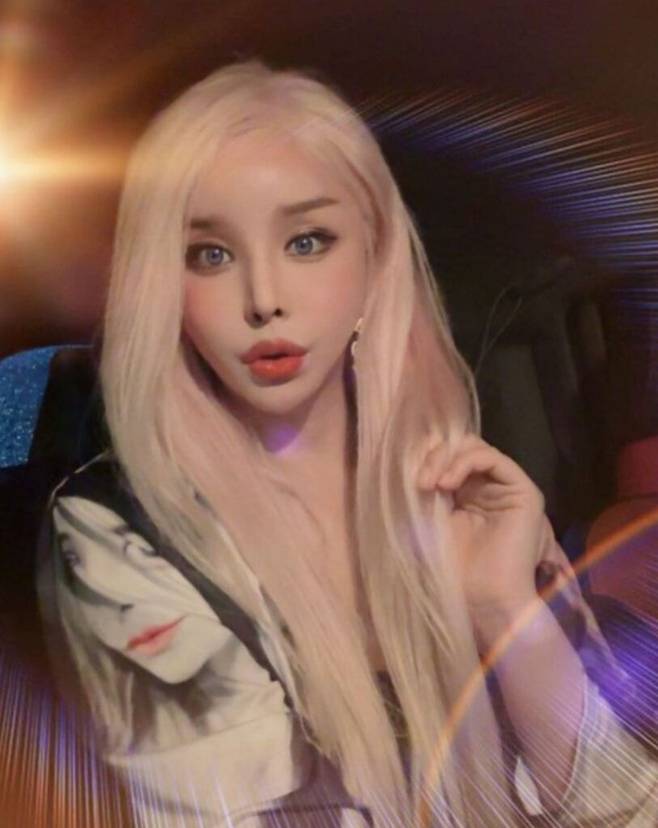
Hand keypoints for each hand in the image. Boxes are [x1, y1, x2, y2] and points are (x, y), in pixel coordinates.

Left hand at [418, 434, 550, 649]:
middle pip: (461, 447)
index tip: (407, 474)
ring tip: (429, 484)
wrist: (484, 600)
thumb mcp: (430, 521)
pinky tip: (446, 482)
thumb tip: (412, 462)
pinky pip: (493, 459)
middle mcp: (489, 487)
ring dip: (446, 459)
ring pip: (475, 448)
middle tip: (419, 481)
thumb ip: (426, 491)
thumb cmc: (456, 570)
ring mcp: (508, 488)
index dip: (427, 457)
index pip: (448, 457)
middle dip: (435, 457)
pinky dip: (465, 463)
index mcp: (467, 493)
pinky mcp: (525, 493)